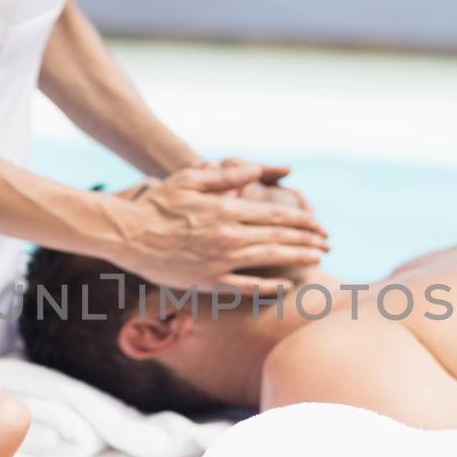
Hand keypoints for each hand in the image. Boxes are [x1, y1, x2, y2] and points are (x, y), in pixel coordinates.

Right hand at [113, 160, 329, 290]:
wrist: (128, 234)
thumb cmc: (158, 204)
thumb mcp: (190, 179)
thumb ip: (226, 176)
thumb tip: (256, 170)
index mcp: (227, 209)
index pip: (276, 215)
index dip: (302, 221)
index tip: (320, 225)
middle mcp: (228, 235)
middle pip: (279, 237)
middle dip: (308, 239)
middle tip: (328, 243)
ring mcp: (219, 260)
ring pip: (269, 259)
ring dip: (297, 258)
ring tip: (318, 258)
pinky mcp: (207, 280)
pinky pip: (244, 286)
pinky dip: (268, 286)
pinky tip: (285, 286)